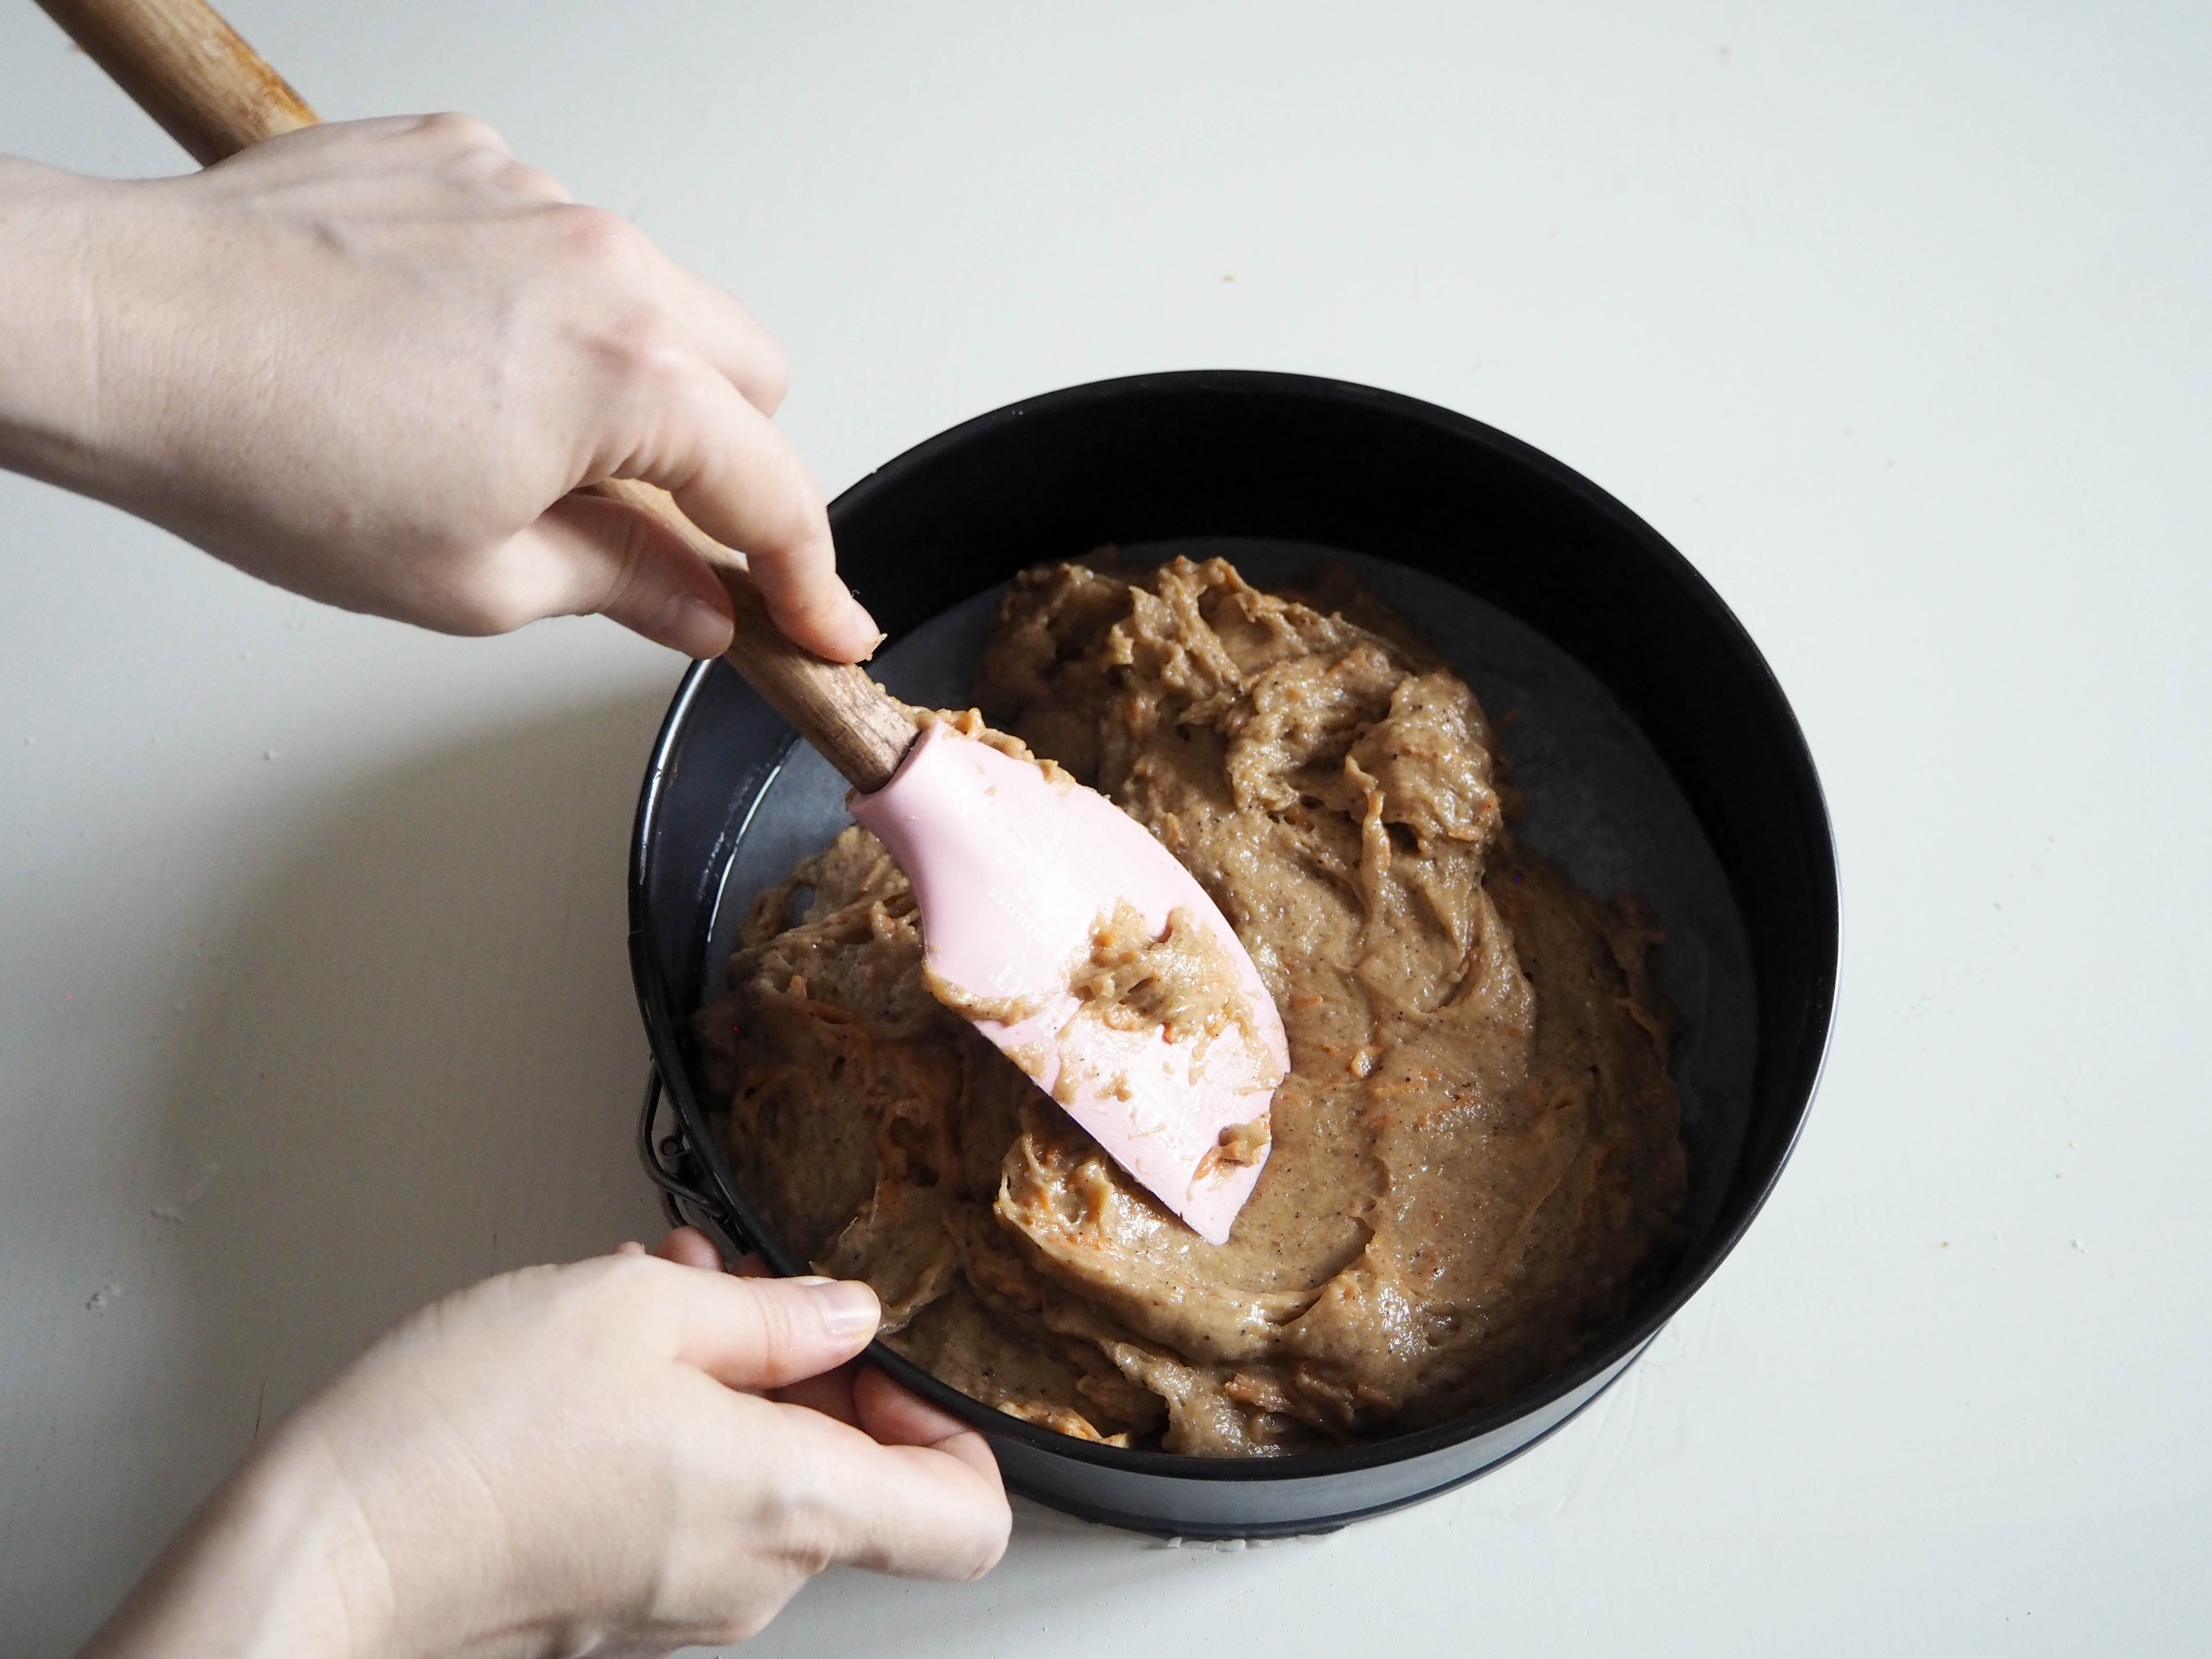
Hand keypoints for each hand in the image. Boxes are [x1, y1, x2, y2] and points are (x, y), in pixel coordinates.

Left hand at [0, 117, 877, 661]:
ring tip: (518, 439)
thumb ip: (619, 586)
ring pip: (659, 299)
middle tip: (654, 529)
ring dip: (632, 378)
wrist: (122, 331)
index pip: (772, 492)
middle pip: (749, 377)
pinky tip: (452, 356)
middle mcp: (606, 264)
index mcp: (628, 379)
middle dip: (729, 461)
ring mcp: (534, 197)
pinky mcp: (463, 159)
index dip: (807, 576)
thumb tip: (690, 605)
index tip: (820, 623)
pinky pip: (557, 238)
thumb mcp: (472, 581)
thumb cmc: (268, 450)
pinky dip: (540, 307)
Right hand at [82, 1230, 1008, 1657]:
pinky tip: (605, 1360)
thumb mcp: (639, 1309)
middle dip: (807, 1364)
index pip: (968, 1517)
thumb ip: (771, 1314)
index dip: (955, 1428)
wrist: (329, 1549)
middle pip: (855, 1478)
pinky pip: (694, 1507)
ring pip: (764, 1478)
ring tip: (650, 1299)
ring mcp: (686, 1602)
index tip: (887, 1356)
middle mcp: (754, 1574)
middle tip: (738, 1285)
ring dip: (729, 1378)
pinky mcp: (622, 1603)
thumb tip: (841, 1316)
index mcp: (791, 1504)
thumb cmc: (468, 1439)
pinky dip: (676, 1426)